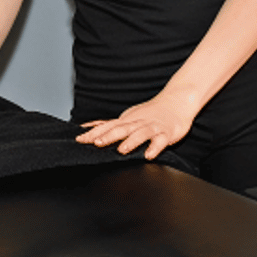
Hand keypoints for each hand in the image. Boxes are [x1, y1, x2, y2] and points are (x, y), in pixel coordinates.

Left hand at [76, 96, 195, 160]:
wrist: (176, 102)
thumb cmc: (150, 113)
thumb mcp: (128, 117)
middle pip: (121, 129)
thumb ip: (110, 125)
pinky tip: (149, 155)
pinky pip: (161, 141)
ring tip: (121, 150)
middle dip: (108, 136)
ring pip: (140, 134)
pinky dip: (155, 148)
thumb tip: (88, 128)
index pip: (107, 126)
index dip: (93, 132)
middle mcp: (138, 123)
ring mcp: (152, 127)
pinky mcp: (166, 133)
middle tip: (96, 143)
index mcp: (127, 120)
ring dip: (131, 142)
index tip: (80, 139)